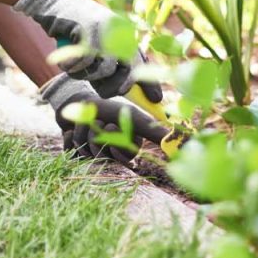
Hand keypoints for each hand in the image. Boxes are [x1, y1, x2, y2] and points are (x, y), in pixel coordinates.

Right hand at [15, 0, 160, 99]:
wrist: (51, 0)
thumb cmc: (71, 26)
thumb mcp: (95, 41)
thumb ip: (109, 59)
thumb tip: (124, 87)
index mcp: (123, 32)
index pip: (142, 61)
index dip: (150, 83)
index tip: (156, 100)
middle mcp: (118, 29)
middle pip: (130, 69)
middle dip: (117, 87)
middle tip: (102, 91)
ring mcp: (104, 29)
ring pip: (106, 69)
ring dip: (88, 76)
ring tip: (74, 70)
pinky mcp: (88, 29)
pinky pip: (85, 62)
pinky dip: (73, 68)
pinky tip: (65, 63)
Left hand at [41, 74, 167, 164]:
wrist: (80, 99)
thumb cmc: (109, 108)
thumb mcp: (133, 118)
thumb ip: (155, 131)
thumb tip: (188, 142)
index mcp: (126, 149)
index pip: (125, 158)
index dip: (117, 143)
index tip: (113, 126)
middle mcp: (110, 155)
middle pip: (104, 156)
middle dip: (98, 135)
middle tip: (98, 122)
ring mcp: (91, 155)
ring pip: (86, 154)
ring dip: (82, 133)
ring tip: (84, 122)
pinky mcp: (73, 153)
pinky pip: (70, 152)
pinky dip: (69, 136)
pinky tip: (71, 128)